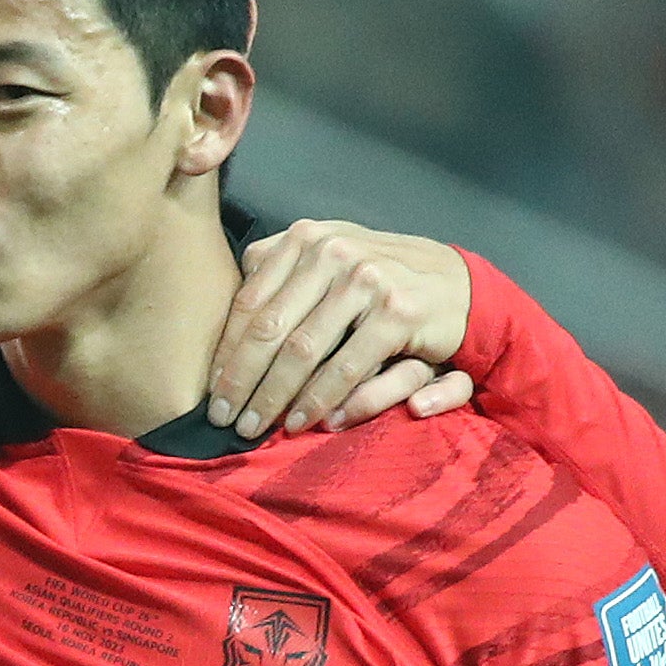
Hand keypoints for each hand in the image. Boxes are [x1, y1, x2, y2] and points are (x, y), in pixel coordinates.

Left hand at [209, 223, 477, 435]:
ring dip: (273, 397)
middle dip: (240, 380)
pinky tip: (301, 421)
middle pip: (268, 329)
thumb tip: (229, 286)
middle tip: (222, 417)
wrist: (456, 284)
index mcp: (306, 239)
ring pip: (302, 352)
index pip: (249, 301)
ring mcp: (367, 280)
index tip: (209, 387)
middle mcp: (333, 253)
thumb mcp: (329, 259)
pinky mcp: (397, 312)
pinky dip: (318, 401)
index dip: (226, 350)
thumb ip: (283, 267)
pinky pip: (344, 368)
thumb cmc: (378, 279)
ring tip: (255, 426)